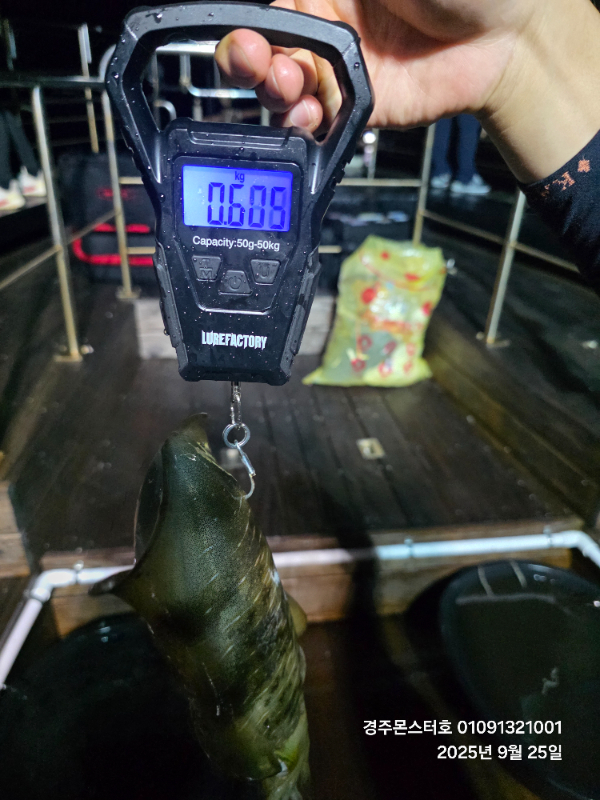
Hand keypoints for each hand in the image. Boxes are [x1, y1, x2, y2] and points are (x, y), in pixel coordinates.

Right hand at [215, 0, 531, 132]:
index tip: (248, 34)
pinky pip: (319, 124)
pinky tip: (309, 118)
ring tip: (294, 87)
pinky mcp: (362, 109)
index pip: (270, 11)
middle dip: (250, 61)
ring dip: (275, 94)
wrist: (508, 35)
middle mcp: (328, 28)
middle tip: (260, 63)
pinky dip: (304, 127)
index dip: (251, 26)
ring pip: (286, 92)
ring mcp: (344, 72)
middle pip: (268, 52)